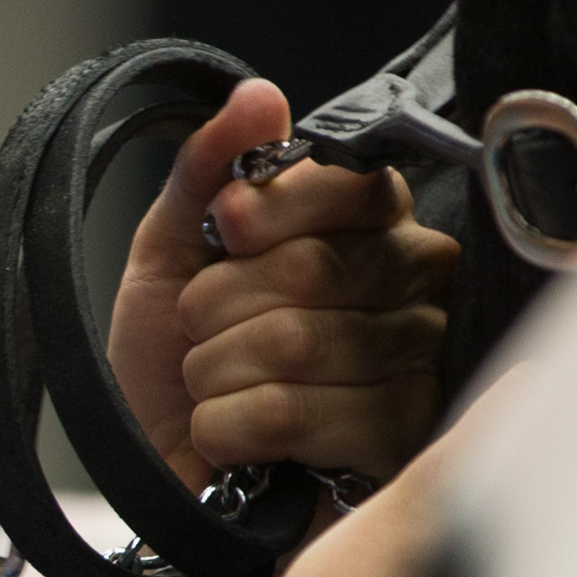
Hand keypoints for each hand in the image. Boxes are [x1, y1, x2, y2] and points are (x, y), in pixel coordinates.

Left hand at [108, 79, 457, 491]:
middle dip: (218, 307)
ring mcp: (418, 369)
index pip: (349, 184)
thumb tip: (259, 97)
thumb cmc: (173, 370)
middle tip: (203, 338)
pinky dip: (227, 427)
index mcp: (371, 231)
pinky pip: (291, 410)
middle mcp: (415, 292)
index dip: (266, 211)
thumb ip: (208, 172)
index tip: (223, 234)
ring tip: (218, 391)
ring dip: (216, 373)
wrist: (159, 478)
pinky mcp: (398, 445)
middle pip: (311, 266)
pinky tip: (236, 442)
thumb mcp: (169, 257)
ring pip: (295, 341)